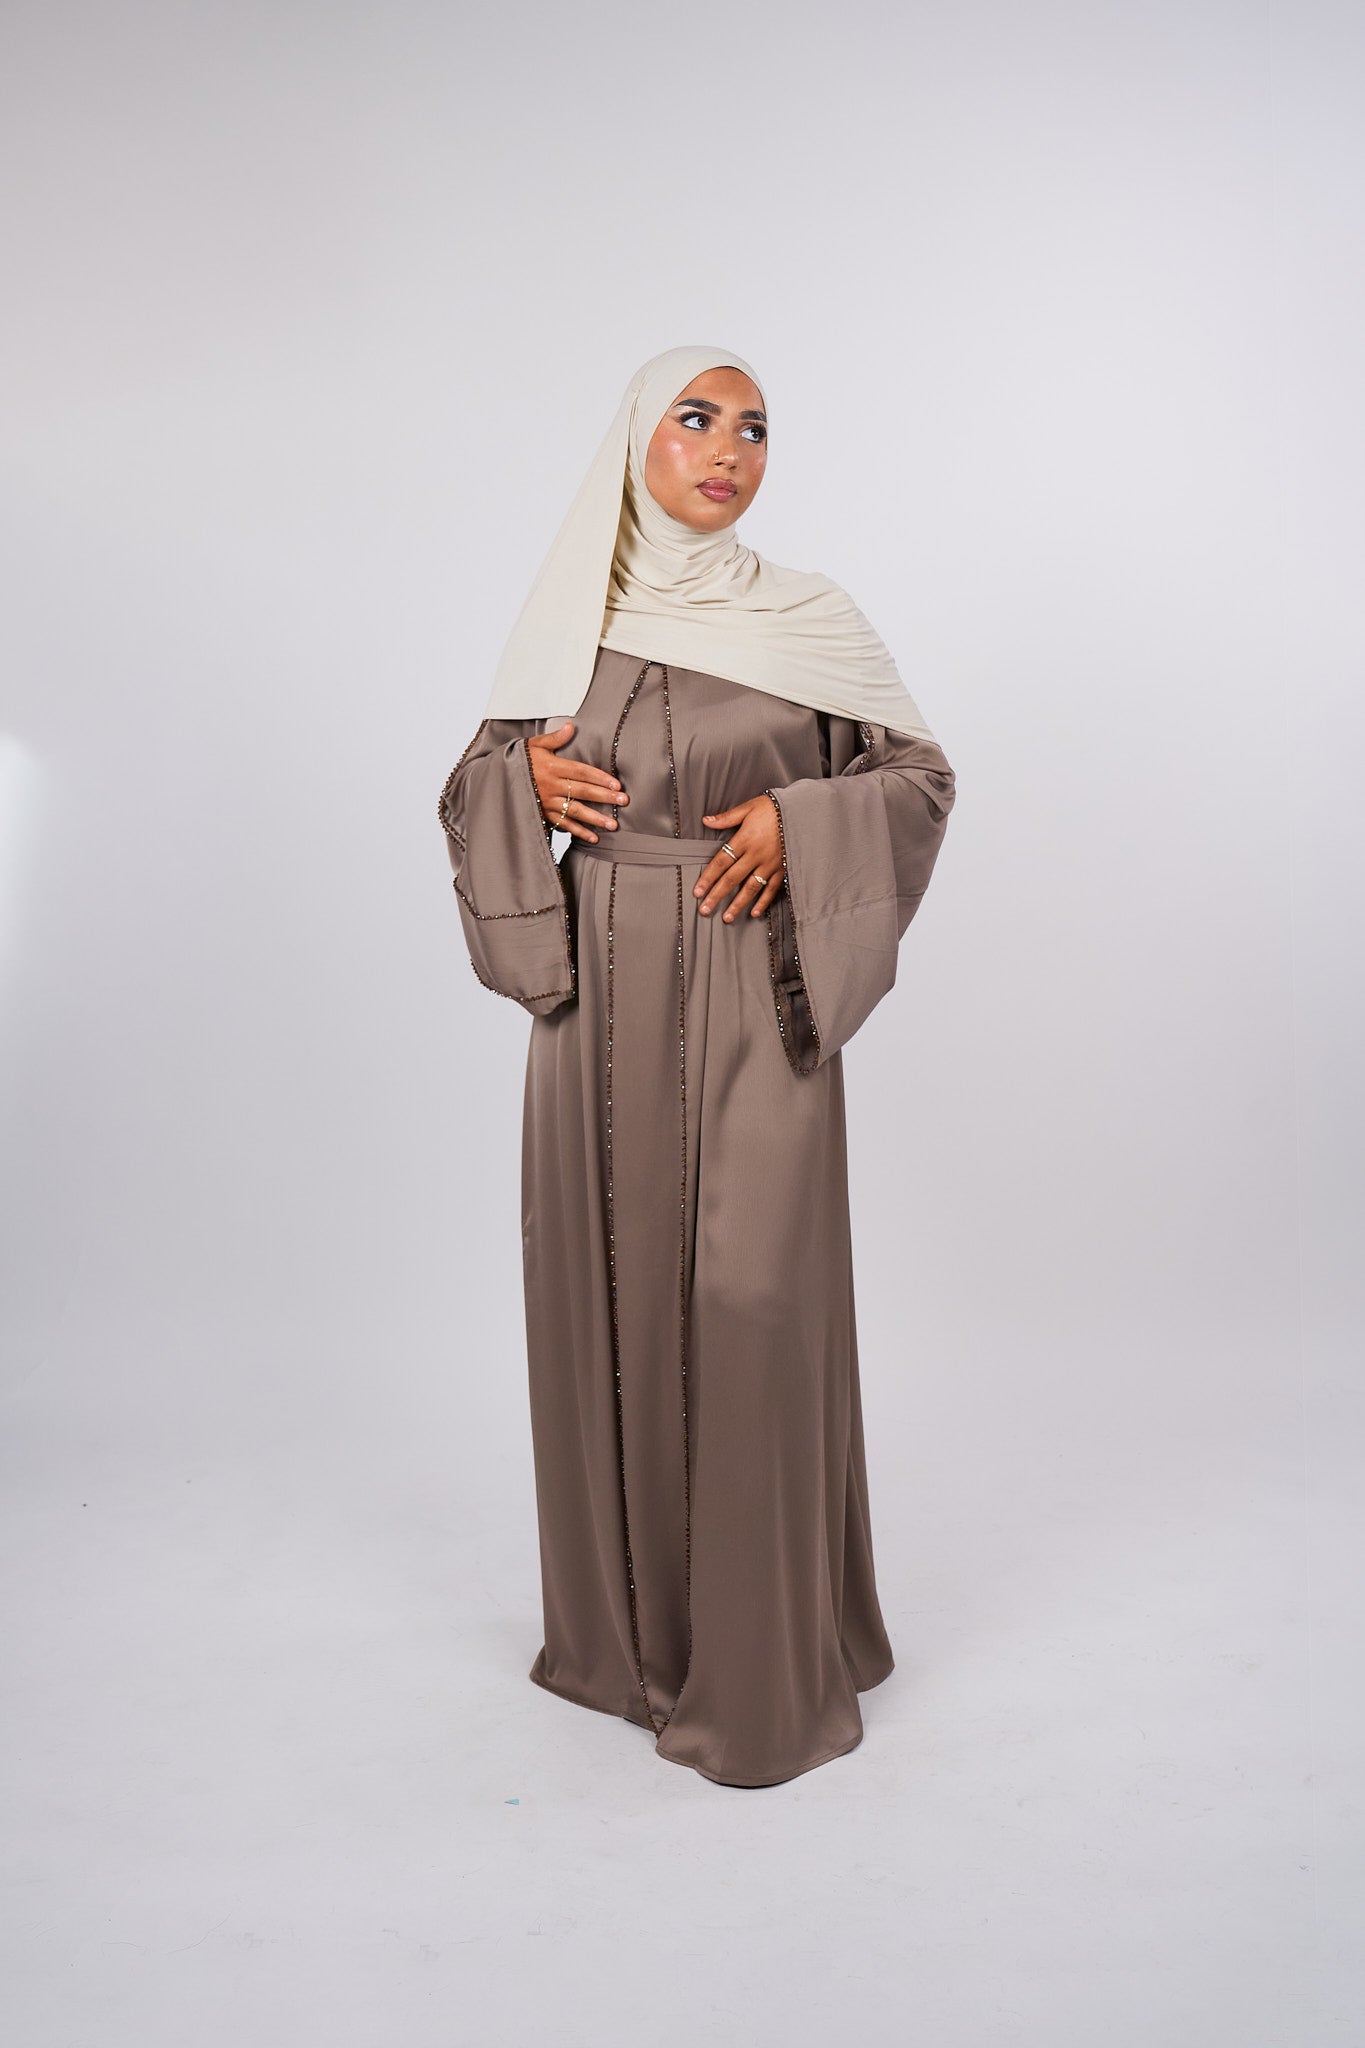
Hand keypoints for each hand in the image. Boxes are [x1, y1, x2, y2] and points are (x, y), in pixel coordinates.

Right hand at [526, 721, 628, 841]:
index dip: (600, 778)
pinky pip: (563, 825)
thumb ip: (554, 738)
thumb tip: (570, 726)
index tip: (617, 784)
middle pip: (582, 791)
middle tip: (623, 801)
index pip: (581, 772)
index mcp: (551, 767)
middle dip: (604, 797)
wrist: (497, 779)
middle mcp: (550, 785)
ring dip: (595, 819)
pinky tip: (593, 837)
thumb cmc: (519, 760)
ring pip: (575, 811)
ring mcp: (546, 802)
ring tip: (613, 825)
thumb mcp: (533, 745)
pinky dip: (578, 832)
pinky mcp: (542, 814)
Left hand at [693, 795, 785, 920]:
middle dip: (717, 896)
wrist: (803, 811)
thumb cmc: (774, 807)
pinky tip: (754, 913)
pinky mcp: (783, 869)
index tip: (697, 892)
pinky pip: (772, 888)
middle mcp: (756, 854)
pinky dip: (764, 902)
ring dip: (738, 904)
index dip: (708, 878)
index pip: (721, 862)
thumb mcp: (749, 807)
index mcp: (745, 839)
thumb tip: (706, 820)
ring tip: (727, 917)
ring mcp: (770, 864)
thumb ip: (727, 817)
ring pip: (751, 888)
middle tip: (705, 910)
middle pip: (732, 878)